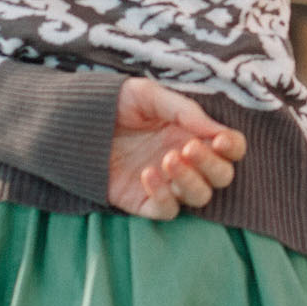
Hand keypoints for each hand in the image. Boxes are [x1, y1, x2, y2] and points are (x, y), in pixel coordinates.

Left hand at [108, 76, 246, 218]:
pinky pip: (167, 210)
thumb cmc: (114, 103)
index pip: (230, 148)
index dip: (233, 147)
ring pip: (199, 196)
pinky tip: (148, 174)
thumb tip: (217, 131)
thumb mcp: (150, 95)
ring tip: (168, 159)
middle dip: (211, 164)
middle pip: (221, 176)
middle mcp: (186, 160)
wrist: (73, 122)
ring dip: (190, 180)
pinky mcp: (143, 201)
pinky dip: (164, 195)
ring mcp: (166, 183)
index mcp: (193, 133)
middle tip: (188, 148)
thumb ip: (185, 111)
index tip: (219, 140)